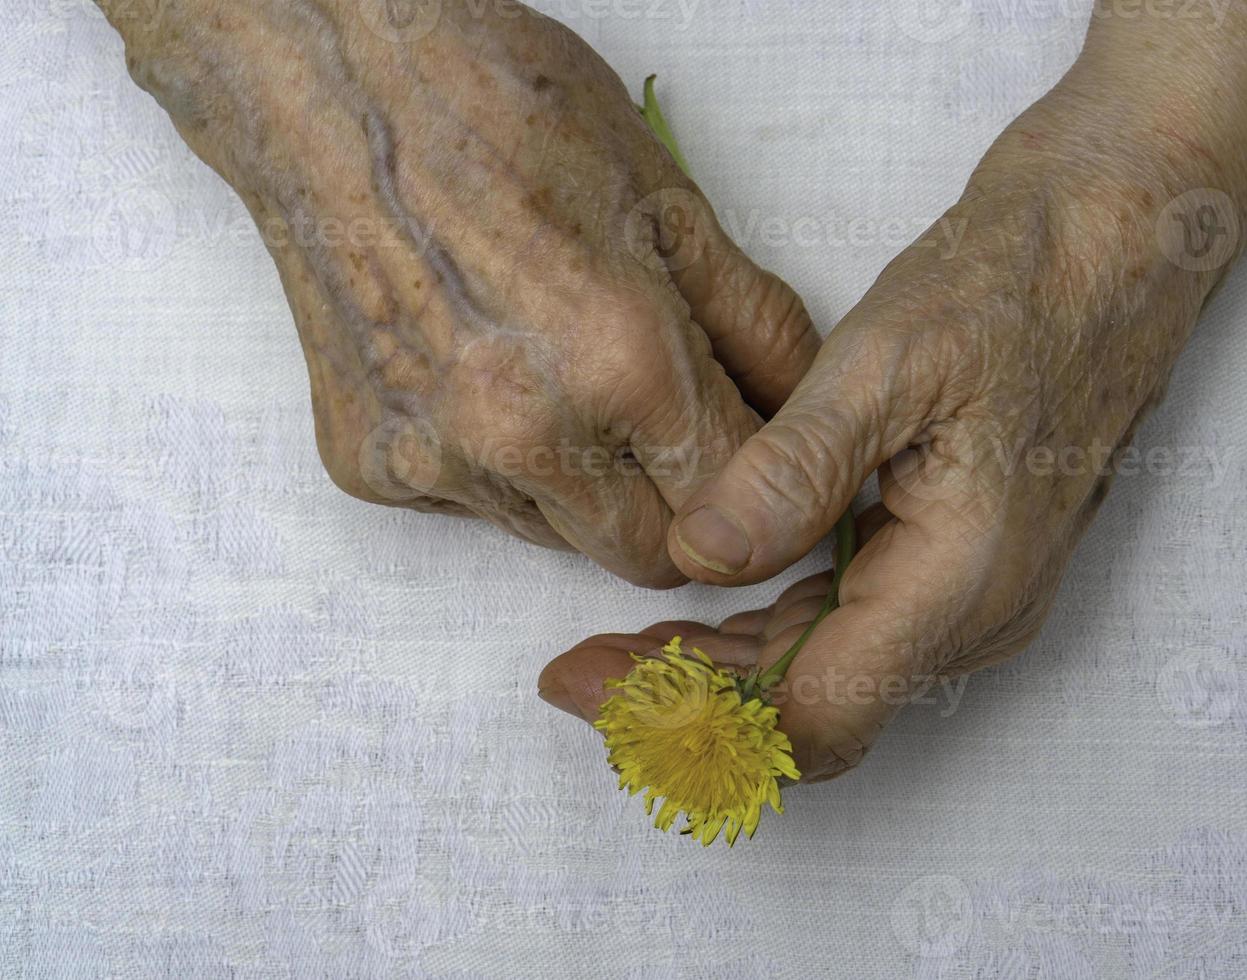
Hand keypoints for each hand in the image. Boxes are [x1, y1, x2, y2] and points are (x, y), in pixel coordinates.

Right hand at [101, 0, 816, 587]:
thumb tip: (801, 409)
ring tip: (558, 376)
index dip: (752, 479)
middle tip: (659, 424)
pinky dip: (496, 470)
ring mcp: (437, 459)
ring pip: (560, 540)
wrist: (330, 81)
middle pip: (648, 558)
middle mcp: (526, 435)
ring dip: (584, 491)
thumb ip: (754, 327)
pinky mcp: (371, 468)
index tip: (740, 450)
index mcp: (623, 363)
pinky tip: (479, 374)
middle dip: (674, 507)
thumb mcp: (668, 200)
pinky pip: (473, 510)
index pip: (732, 502)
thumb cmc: (500, 112)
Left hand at [542, 0, 1246, 775]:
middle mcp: (975, 616)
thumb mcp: (890, 361)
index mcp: (960, 580)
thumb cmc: (1017, 284)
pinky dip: (767, 631)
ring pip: (828, 676)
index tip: (588, 685)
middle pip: (811, 713)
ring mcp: (974, 598)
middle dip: (687, 705)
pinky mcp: (958, 566)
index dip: (689, 721)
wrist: (1115, 243)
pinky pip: (850, 630)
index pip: (809, 716)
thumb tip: (697, 560)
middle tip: (578, 672)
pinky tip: (703, 603)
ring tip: (618, 644)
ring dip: (722, 673)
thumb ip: (794, 473)